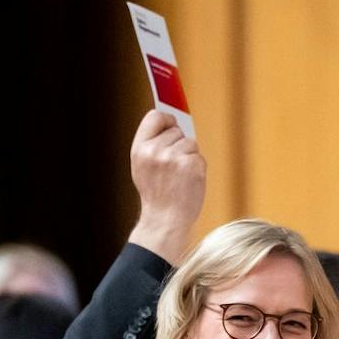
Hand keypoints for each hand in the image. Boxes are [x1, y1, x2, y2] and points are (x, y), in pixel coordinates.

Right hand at [126, 110, 205, 263]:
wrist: (164, 221)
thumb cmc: (156, 196)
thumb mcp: (142, 167)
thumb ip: (152, 145)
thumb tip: (171, 124)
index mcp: (140, 149)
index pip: (154, 117)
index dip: (166, 120)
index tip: (172, 126)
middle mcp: (154, 151)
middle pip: (176, 131)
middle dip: (178, 145)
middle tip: (172, 168)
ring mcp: (173, 157)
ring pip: (190, 143)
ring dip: (189, 158)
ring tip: (179, 177)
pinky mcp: (191, 165)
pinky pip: (199, 157)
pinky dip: (197, 169)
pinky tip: (187, 182)